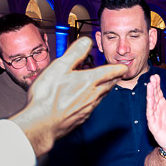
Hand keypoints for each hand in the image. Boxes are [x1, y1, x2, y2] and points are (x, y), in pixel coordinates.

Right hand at [10, 37, 126, 156]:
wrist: (42, 124)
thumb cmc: (48, 96)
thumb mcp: (60, 67)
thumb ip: (75, 53)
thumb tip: (86, 41)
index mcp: (89, 81)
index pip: (110, 72)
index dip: (119, 68)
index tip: (123, 67)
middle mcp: (92, 95)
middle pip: (109, 85)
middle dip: (114, 79)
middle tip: (117, 75)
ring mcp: (88, 108)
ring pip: (102, 97)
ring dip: (105, 89)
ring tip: (104, 85)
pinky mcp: (81, 118)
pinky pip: (93, 107)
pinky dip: (94, 101)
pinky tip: (87, 101)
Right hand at [146, 74, 165, 153]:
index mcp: (163, 105)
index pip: (158, 92)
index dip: (157, 85)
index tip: (156, 76)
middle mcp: (157, 109)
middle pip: (154, 96)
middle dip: (152, 87)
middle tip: (152, 78)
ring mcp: (154, 116)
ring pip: (150, 104)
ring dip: (150, 95)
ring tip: (149, 86)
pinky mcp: (153, 124)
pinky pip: (150, 114)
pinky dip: (150, 107)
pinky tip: (150, 100)